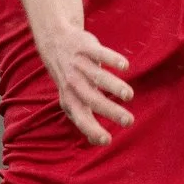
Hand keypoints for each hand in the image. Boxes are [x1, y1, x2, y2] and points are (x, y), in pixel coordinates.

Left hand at [35, 21, 134, 145]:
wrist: (54, 42)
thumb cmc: (69, 77)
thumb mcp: (70, 98)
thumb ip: (83, 116)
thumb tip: (96, 140)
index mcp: (70, 98)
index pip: (80, 117)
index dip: (92, 129)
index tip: (107, 140)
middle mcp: (73, 83)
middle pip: (92, 99)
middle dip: (110, 111)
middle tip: (129, 121)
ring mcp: (79, 64)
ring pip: (97, 77)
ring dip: (113, 86)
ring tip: (129, 95)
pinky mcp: (86, 47)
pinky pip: (99, 53)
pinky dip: (111, 59)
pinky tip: (124, 66)